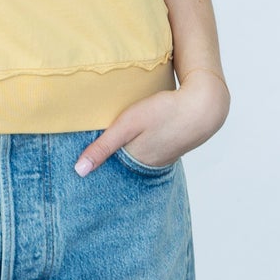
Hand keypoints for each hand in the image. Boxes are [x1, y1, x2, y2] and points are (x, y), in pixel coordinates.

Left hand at [73, 69, 229, 175]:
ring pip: (134, 159)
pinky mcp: (169, 148)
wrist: (203, 106)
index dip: (94, 170)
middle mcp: (148, 166)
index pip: (108, 172)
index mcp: (135, 163)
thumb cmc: (164, 112)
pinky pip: (147, 152)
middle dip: (106, 165)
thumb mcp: (127, 125)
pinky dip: (138, 148)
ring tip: (107, 148)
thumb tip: (79, 171)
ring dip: (123, 154)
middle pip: (120, 167)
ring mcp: (161, 158)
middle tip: (85, 160)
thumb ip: (103, 146)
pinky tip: (134, 138)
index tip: (75, 172)